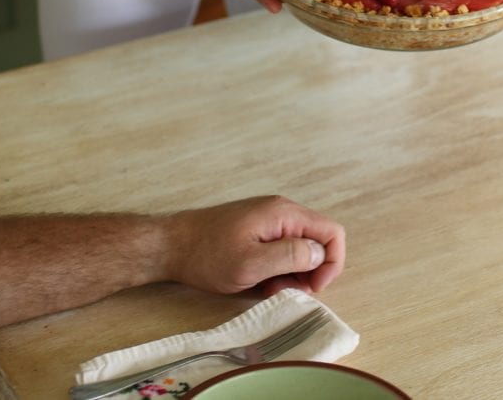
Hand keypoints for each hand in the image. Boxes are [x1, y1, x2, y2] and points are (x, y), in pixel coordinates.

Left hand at [161, 195, 345, 295]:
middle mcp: (281, 212)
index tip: (312, 287)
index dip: (331, 263)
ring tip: (267, 287)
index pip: (332, 232)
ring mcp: (269, 221)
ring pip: (300, 249)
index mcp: (284, 214)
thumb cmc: (207, 255)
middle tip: (285, 290)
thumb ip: (290, 256)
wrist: (170, 246)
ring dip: (292, 274)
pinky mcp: (258, 231)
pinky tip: (259, 281)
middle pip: (318, 241)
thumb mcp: (252, 263)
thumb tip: (320, 254)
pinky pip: (281, 251)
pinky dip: (277, 269)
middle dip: (309, 272)